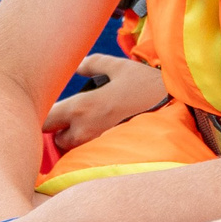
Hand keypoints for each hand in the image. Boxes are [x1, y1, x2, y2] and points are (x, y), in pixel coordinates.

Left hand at [43, 55, 168, 150]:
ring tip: (90, 129)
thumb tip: (77, 67)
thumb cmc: (147, 86)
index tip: (47, 110)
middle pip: (57, 141)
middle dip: (61, 132)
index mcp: (82, 107)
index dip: (42, 115)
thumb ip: (92, 64)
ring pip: (75, 151)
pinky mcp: (112, 157)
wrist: (178, 109)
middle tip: (72, 120)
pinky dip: (92, 150)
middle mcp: (85, 131)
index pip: (45, 119)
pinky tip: (104, 138)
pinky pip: (92, 157)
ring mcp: (99, 147)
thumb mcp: (119, 67)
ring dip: (76, 142)